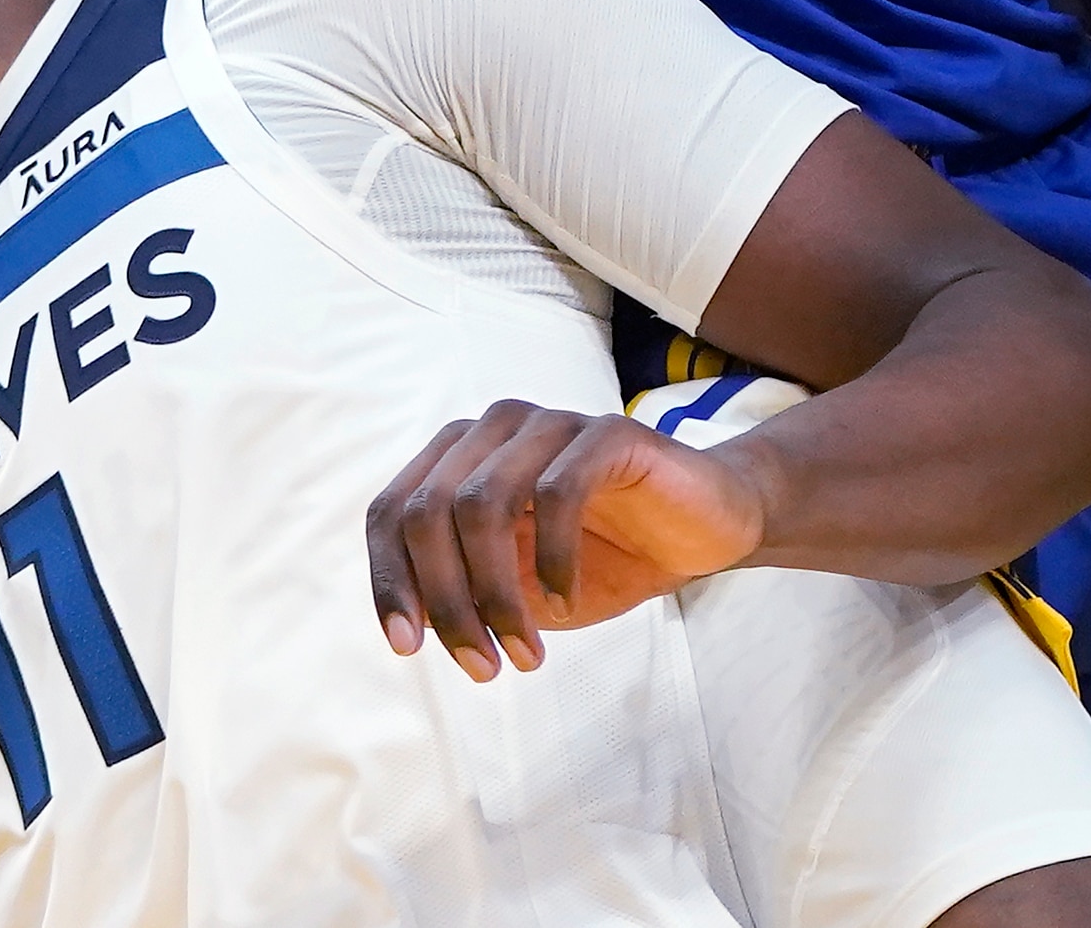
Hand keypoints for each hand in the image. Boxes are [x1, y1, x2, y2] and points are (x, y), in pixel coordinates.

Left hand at [364, 401, 768, 679]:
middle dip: (446, 600)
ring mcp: (551, 424)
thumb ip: (462, 592)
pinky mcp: (608, 433)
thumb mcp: (517, 588)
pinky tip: (567, 602)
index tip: (407, 648)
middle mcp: (495, 428)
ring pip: (482, 504)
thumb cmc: (601, 561)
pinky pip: (559, 492)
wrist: (701, 532)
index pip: (391, 512)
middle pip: (428, 512)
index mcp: (460, 458)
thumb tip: (410, 624)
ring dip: (496, 594)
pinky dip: (554, 561)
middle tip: (481, 667)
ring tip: (525, 652)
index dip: (389, 580)